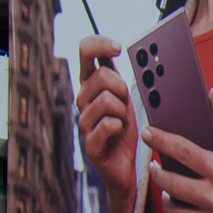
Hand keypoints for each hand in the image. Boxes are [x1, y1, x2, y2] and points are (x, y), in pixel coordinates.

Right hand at [76, 35, 136, 203]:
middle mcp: (83, 100)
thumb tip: (127, 53)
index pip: (85, 52)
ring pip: (106, 100)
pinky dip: (119, 128)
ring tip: (124, 124)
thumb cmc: (129, 132)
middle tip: (126, 105)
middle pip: (101, 77)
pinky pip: (108, 124)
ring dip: (123, 112)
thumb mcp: (129, 100)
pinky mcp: (90, 144)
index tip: (118, 48)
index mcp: (92, 86)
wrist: (128, 168)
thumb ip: (123, 78)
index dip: (99, 44)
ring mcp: (84, 122)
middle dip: (122, 88)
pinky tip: (119, 135)